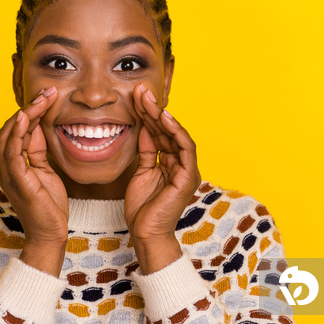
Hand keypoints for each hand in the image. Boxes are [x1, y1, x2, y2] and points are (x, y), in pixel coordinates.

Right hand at [0, 86, 67, 275]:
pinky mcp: (16, 180)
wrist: (50, 235)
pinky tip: (27, 116)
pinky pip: (11, 151)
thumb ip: (37, 149)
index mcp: (12, 165)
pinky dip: (17, 131)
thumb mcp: (45, 170)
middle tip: (47, 91)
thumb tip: (38, 125)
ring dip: (25, 114)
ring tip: (42, 98)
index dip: (30, 111)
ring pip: (8, 135)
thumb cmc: (49, 206)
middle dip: (28, 107)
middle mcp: (5, 167)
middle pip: (9, 128)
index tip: (47, 95)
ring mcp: (8, 173)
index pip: (16, 130)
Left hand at [125, 83, 201, 273]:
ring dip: (162, 115)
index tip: (135, 96)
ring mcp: (187, 169)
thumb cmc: (143, 208)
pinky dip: (175, 131)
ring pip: (176, 134)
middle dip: (153, 109)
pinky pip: (184, 148)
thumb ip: (147, 151)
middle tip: (140, 90)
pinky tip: (163, 117)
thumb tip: (144, 128)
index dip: (148, 113)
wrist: (146, 234)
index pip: (160, 132)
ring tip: (148, 99)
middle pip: (168, 130)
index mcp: (172, 163)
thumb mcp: (141, 171)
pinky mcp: (187, 176)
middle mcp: (182, 163)